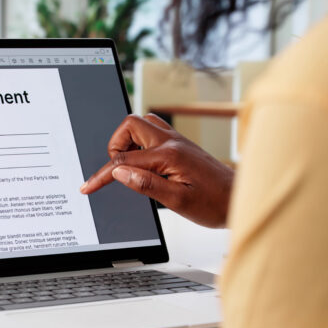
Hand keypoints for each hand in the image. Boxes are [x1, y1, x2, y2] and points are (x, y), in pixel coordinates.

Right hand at [80, 114, 233, 227]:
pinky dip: (141, 144)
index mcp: (169, 155)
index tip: (88, 186)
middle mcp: (172, 142)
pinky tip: (145, 164)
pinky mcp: (180, 145)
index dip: (102, 175)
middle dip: (115, 146)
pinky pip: (153, 132)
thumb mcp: (177, 201)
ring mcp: (177, 140)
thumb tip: (119, 172)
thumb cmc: (215, 204)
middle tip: (116, 171)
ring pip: (141, 124)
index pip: (124, 160)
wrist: (240, 200)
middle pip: (130, 125)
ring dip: (129, 141)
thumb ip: (145, 184)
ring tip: (130, 167)